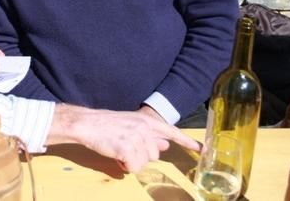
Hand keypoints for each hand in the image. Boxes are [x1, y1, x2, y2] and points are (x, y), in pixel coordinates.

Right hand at [47, 104, 200, 173]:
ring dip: (131, 161)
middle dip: (141, 155)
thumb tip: (164, 145)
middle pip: (155, 154)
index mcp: (146, 120)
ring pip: (144, 162)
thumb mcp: (130, 125)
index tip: (203, 149)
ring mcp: (137, 138)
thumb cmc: (106, 125)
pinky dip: (125, 166)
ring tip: (118, 150)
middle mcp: (145, 128)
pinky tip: (116, 156)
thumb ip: (148, 134)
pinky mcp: (128, 148)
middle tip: (124, 147)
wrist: (87, 124)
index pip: (172, 131)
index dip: (188, 142)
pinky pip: (134, 168)